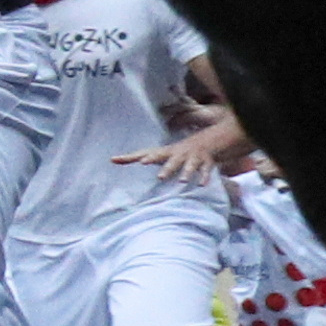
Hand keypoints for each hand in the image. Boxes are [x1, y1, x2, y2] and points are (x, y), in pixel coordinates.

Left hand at [123, 107, 250, 191]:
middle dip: (160, 164)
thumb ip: (141, 157)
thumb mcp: (162, 153)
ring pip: (188, 165)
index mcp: (166, 152)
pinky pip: (206, 170)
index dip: (131, 157)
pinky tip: (201, 185)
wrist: (212, 141)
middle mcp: (178, 153)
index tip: (115, 160)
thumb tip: (113, 159)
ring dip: (185, 172)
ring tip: (181, 181)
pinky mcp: (207, 162)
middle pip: (168, 159)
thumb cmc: (181, 151)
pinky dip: (204, 177)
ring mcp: (193, 157)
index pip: (145, 154)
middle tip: (150, 169)